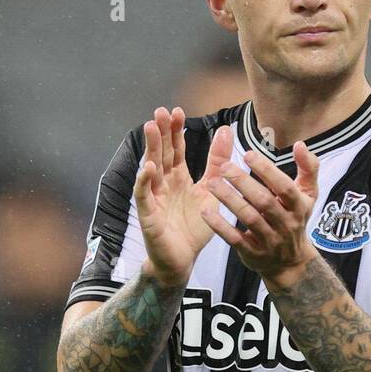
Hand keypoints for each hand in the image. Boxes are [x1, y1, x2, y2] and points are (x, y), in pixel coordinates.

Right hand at [134, 107, 232, 286]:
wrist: (182, 260)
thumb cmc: (194, 228)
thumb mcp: (211, 191)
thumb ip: (216, 163)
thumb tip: (225, 130)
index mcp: (178, 178)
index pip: (175, 149)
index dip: (176, 131)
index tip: (177, 111)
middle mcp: (163, 185)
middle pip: (161, 154)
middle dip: (161, 133)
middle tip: (160, 111)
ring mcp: (154, 198)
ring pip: (151, 169)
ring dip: (150, 148)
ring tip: (151, 127)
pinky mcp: (148, 215)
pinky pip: (144, 196)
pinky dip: (145, 181)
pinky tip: (148, 167)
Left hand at [202, 141, 320, 286]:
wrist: (290, 262)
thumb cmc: (295, 219)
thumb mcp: (308, 195)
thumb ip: (308, 168)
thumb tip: (299, 144)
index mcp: (298, 207)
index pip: (284, 187)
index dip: (267, 170)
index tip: (248, 154)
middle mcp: (286, 224)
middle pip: (264, 202)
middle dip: (244, 183)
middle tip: (224, 167)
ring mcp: (269, 241)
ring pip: (249, 219)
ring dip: (229, 200)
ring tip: (212, 183)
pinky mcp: (253, 254)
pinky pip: (235, 239)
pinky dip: (220, 226)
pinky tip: (206, 212)